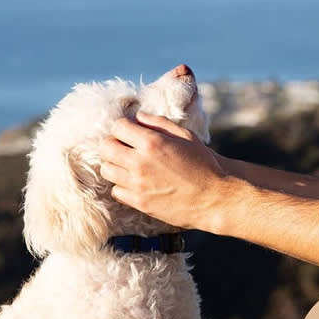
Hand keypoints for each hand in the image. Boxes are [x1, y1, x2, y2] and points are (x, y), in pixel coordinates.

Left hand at [98, 112, 227, 230]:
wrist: (212, 197)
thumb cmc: (203, 163)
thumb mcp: (186, 135)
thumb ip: (160, 123)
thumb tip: (138, 116)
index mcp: (152, 142)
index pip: (118, 127)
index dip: (122, 126)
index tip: (129, 130)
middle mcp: (140, 162)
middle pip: (105, 148)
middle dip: (113, 143)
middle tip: (125, 146)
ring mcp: (137, 184)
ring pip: (106, 170)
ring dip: (115, 164)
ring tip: (129, 164)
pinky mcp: (138, 202)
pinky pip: (115, 190)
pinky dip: (122, 184)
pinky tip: (136, 181)